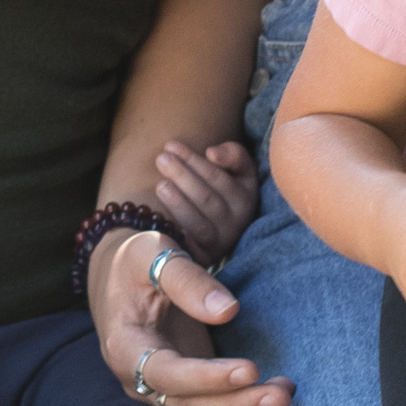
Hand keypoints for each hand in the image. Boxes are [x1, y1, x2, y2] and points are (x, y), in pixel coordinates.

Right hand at [90, 220, 290, 405]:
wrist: (121, 273)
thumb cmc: (136, 260)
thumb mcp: (152, 254)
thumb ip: (187, 281)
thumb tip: (227, 311)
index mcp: (126, 346)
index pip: (166, 374)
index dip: (207, 377)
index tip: (251, 370)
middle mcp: (139, 379)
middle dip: (237, 404)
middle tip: (282, 394)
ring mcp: (160, 390)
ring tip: (285, 394)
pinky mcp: (181, 391)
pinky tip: (273, 398)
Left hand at [149, 139, 258, 258]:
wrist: (216, 225)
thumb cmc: (219, 187)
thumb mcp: (236, 169)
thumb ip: (233, 154)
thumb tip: (212, 153)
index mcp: (245, 198)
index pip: (219, 179)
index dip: (194, 161)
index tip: (171, 145)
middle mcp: (236, 223)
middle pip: (208, 201)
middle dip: (183, 177)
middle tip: (161, 159)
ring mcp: (219, 244)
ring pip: (200, 225)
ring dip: (179, 204)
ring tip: (160, 185)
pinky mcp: (202, 259)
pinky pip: (191, 252)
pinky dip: (180, 240)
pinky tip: (163, 226)